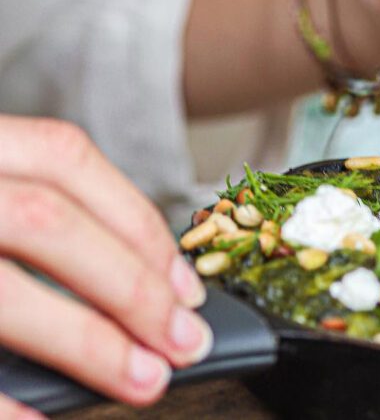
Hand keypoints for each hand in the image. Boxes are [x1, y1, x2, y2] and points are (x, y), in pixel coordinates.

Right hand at [0, 117, 211, 416]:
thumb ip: (32, 210)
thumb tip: (141, 283)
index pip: (65, 158)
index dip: (137, 222)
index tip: (187, 283)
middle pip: (47, 222)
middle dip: (132, 287)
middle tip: (186, 341)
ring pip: (2, 291)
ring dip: (86, 341)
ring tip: (144, 380)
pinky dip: (2, 401)